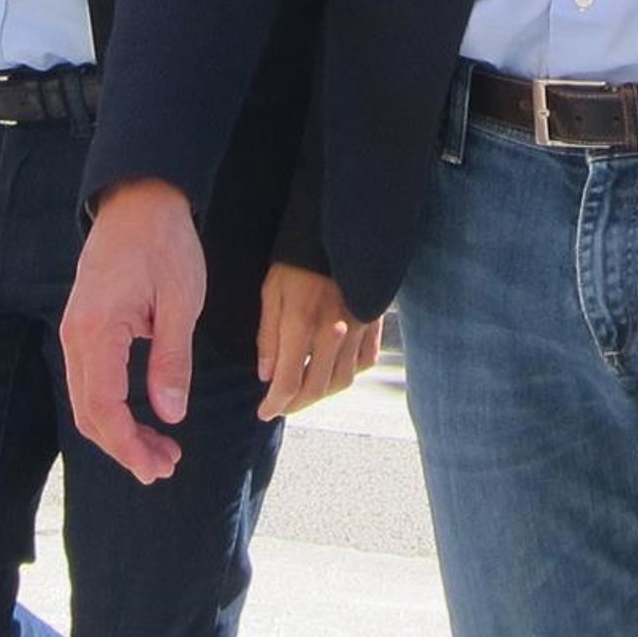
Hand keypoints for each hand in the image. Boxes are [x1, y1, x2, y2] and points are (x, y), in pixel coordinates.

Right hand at [61, 179, 204, 483]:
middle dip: (124, 447)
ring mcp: (75, 331)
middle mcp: (75, 336)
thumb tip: (169, 415)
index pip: (103, 409)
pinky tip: (141, 417)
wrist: (139, 196)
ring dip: (119, 430)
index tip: (158, 466)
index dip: (128, 446)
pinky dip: (112, 406)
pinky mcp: (84, 325)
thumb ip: (172, 360)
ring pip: (88, 400)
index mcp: (96, 331)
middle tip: (164, 466)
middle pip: (89, 413)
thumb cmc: (164, 241)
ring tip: (159, 450)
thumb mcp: (180, 300)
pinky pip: (91, 380)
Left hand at [256, 265, 382, 418]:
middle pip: (316, 388)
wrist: (339, 224)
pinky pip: (365, 360)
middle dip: (296, 404)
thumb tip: (266, 376)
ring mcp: (357, 327)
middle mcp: (332, 332)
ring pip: (343, 380)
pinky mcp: (372, 319)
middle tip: (282, 406)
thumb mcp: (271, 291)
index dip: (274, 404)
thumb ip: (268, 336)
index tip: (264, 412)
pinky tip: (335, 371)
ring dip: (322, 393)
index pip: (288, 383)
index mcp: (302, 324)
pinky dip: (350, 373)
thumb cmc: (298, 257)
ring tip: (305, 392)